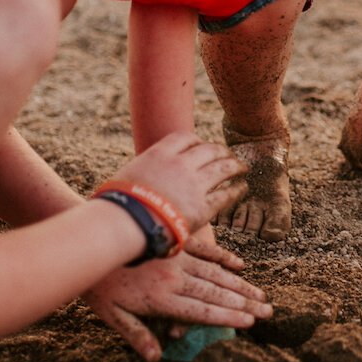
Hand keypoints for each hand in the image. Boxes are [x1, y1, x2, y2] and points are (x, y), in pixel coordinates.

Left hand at [82, 229, 273, 361]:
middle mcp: (175, 278)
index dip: (227, 317)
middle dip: (243, 303)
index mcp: (162, 299)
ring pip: (215, 273)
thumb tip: (156, 359)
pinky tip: (240, 265)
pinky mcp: (175, 242)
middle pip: (216, 293)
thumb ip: (136, 335)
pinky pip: (205, 250)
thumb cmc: (98, 283)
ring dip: (239, 285)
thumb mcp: (111, 315)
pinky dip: (224, 257)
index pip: (201, 311)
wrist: (92, 242)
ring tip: (260, 294)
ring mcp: (177, 258)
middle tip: (268, 311)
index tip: (250, 322)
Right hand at [108, 132, 246, 235]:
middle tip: (228, 154)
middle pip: (209, 150)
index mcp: (160, 153)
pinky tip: (242, 188)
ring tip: (242, 167)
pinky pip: (225, 195)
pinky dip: (236, 190)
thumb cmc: (119, 204)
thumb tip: (137, 178)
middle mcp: (181, 164)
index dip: (196, 141)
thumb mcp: (126, 176)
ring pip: (223, 168)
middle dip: (220, 151)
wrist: (127, 222)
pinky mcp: (203, 207)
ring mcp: (194, 184)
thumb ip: (141, 172)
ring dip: (235, 166)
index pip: (185, 138)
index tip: (202, 144)